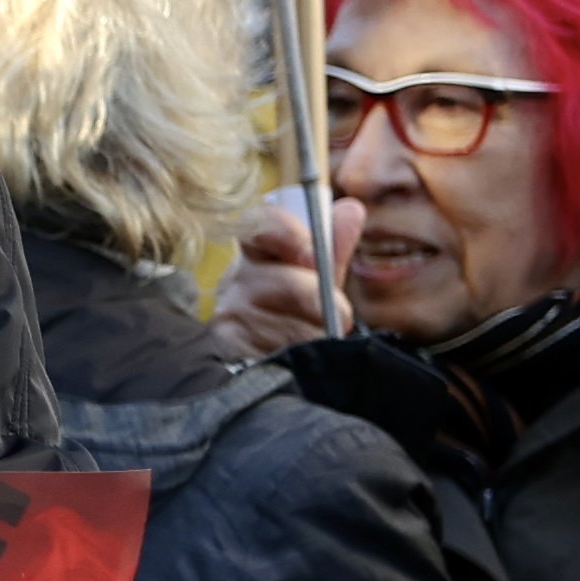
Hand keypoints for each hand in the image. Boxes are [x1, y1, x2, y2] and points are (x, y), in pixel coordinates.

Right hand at [210, 185, 332, 355]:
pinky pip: (274, 353)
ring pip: (283, 323)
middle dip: (317, 300)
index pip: (261, 224)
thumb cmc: (293, 317)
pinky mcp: (228, 351)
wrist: (261, 371)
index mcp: (256, 253)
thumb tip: (351, 209)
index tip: (314, 255)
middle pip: (281, 280)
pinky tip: (296, 357)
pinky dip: (296, 358)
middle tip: (340, 316)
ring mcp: (228, 317)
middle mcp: (235, 281)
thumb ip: (333, 249)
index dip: (289, 234)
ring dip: (311, 336)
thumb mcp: (316, 282)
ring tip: (316, 341)